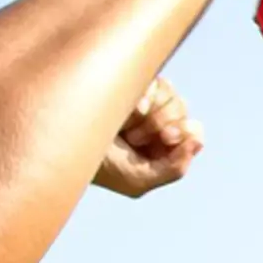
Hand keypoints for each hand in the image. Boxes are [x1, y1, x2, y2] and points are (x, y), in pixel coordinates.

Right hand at [92, 75, 200, 197]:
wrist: (65, 143)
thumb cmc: (100, 167)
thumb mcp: (138, 180)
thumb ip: (174, 169)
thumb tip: (197, 140)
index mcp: (162, 147)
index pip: (194, 132)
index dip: (187, 132)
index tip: (169, 139)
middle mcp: (155, 122)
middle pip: (183, 111)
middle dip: (164, 125)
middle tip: (139, 139)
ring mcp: (143, 100)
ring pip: (172, 96)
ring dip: (151, 116)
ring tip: (126, 131)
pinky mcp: (130, 83)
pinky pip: (156, 82)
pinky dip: (146, 96)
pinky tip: (131, 108)